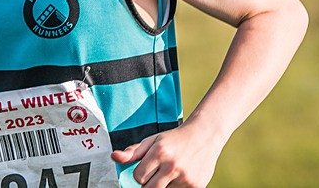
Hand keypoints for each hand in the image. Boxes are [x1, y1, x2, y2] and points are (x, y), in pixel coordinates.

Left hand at [110, 122, 224, 186]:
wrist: (204, 136)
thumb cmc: (174, 139)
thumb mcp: (152, 140)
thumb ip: (133, 152)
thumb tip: (114, 157)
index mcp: (159, 152)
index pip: (138, 177)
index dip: (141, 174)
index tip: (148, 168)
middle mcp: (172, 165)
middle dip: (149, 184)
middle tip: (157, 174)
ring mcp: (185, 177)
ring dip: (164, 186)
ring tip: (171, 173)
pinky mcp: (196, 187)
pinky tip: (180, 177)